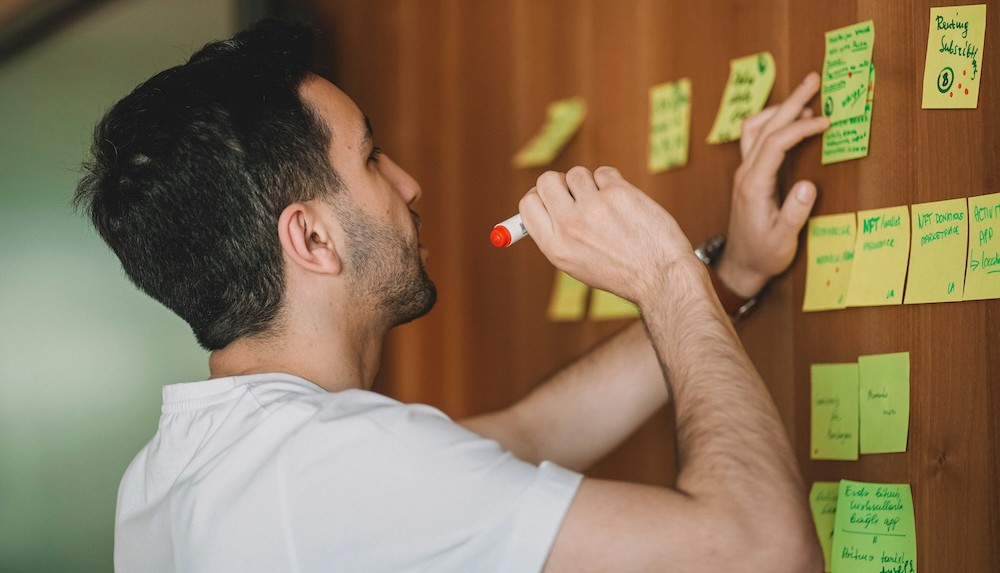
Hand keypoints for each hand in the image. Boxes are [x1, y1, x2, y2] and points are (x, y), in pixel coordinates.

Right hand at [519, 166, 697, 306]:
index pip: (528, 204)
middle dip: (561, 183)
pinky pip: (604, 172)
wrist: (660, 276)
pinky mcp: (618, 193)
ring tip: (608, 207)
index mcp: (554, 246)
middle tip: (577, 194)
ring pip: (577, 174)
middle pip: (547, 180)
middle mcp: (569, 225)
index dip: (539, 196)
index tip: (552, 197)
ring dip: (590, 184)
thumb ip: (556, 233)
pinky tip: (624, 204)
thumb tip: (540, 202)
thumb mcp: (576, 264)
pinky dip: (612, 183)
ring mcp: (593, 207)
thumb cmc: (620, 271)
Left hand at [716, 72, 829, 297]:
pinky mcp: (747, 175)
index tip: (825, 121)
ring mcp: (744, 173)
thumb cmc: (763, 254)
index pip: (775, 144)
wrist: (740, 266)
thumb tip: (808, 186)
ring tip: (806, 96)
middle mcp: (745, 174)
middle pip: (764, 127)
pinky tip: (789, 120)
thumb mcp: (783, 240)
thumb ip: (795, 214)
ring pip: (755, 129)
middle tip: (813, 79)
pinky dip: (772, 122)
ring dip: (779, 109)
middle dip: (790, 101)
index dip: (800, 128)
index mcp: (754, 186)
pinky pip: (755, 139)